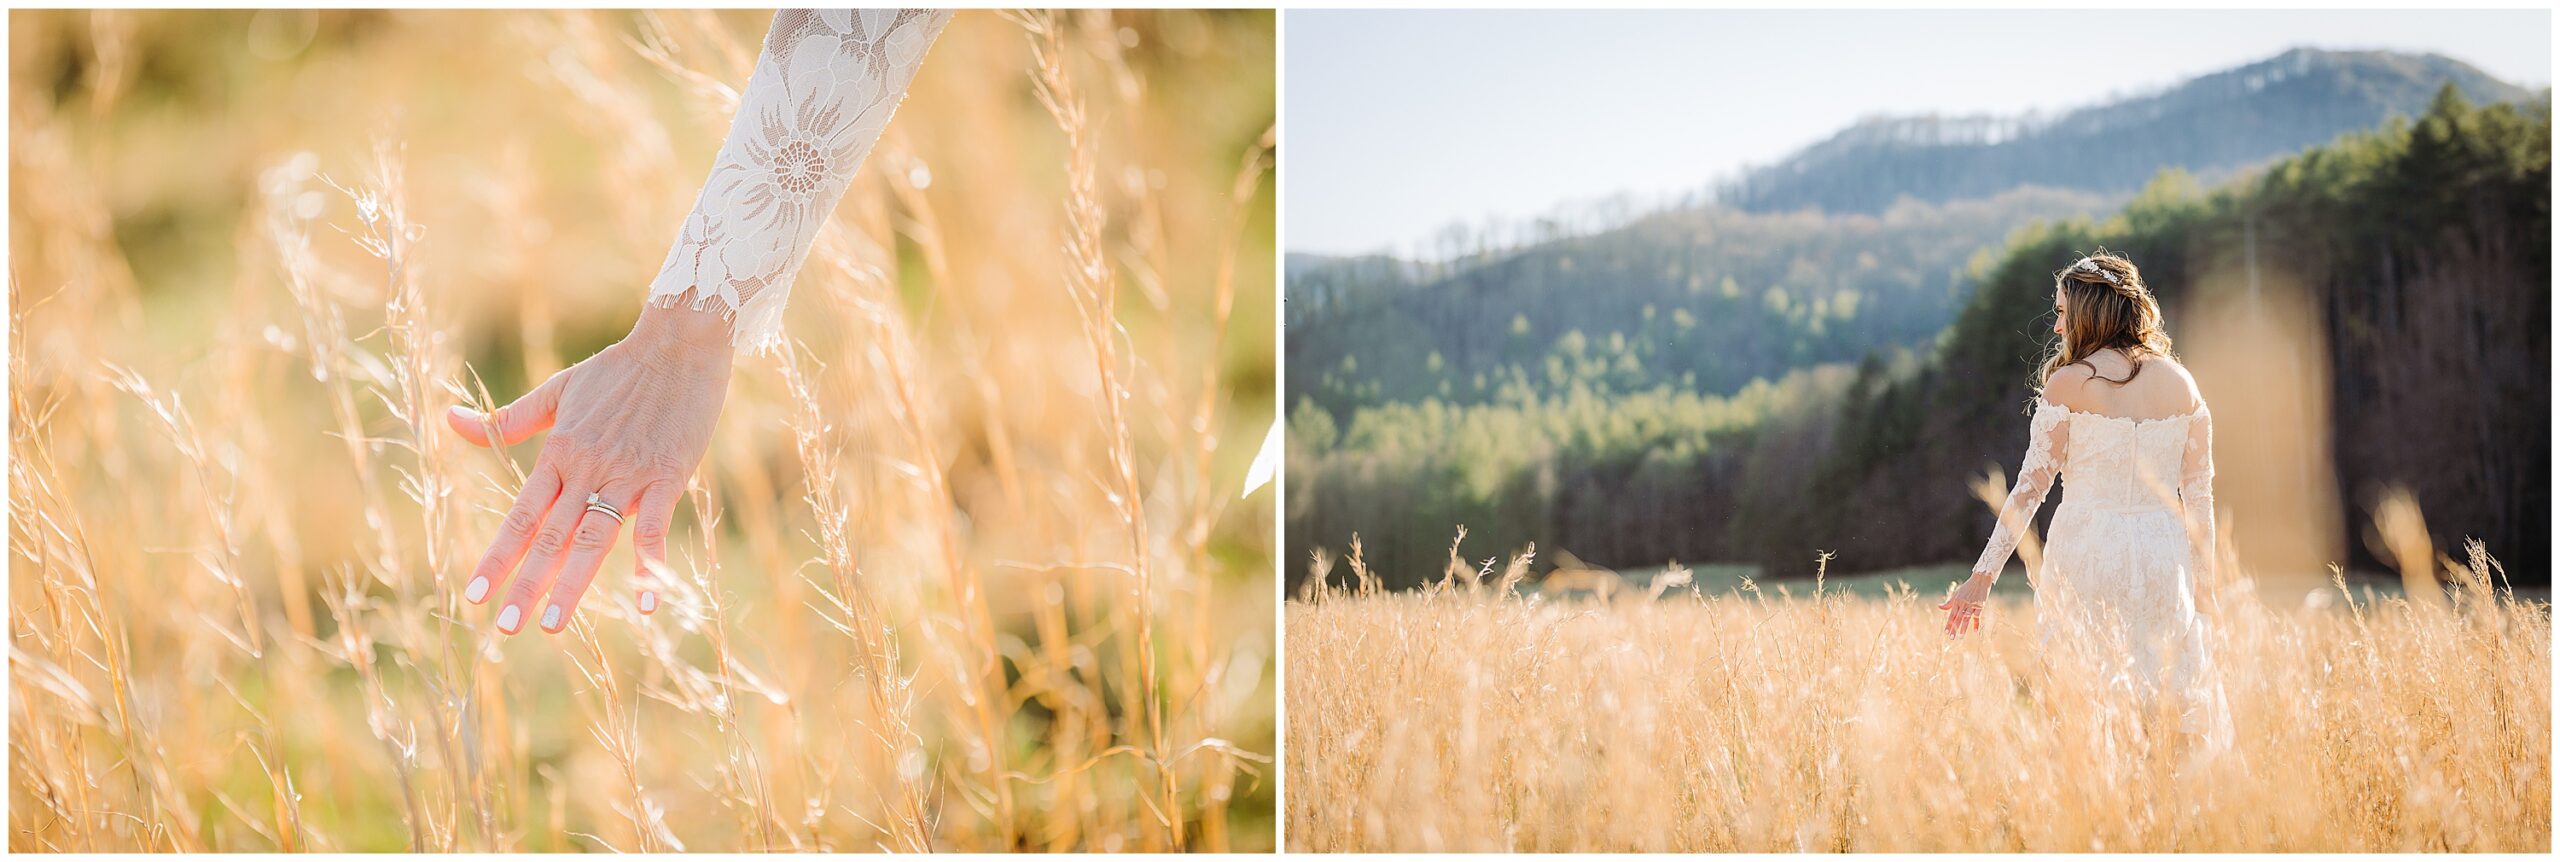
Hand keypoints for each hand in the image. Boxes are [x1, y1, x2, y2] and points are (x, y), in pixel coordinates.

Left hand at [447, 304, 732, 634]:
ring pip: (593, 538)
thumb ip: (509, 418)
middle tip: (505, 628)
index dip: (498, 556)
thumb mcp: (558, 390)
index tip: (475, 594)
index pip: (522, 515)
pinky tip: (645, 603)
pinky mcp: (668, 476)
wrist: (677, 343)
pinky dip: (649, 565)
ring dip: (571, 585)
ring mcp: (628, 475)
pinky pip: (655, 528)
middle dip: (526, 585)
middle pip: (551, 537)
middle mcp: (588, 469)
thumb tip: (449, 419)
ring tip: (550, 625)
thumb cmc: (618, 368)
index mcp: (559, 453)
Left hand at [1937, 571, 1994, 637]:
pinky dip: (1976, 623)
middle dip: (1954, 628)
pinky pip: (1977, 616)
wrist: (1979, 580)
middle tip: (1951, 638)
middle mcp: (1963, 604)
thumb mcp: (1956, 594)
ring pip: (1966, 618)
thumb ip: (1949, 602)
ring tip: (1961, 637)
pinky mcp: (1980, 605)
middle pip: (1958, 618)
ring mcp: (1972, 605)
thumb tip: (1939, 607)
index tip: (1946, 632)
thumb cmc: (1967, 588)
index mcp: (1957, 601)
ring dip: (1963, 628)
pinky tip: (1974, 630)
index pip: (1951, 615)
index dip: (1949, 624)